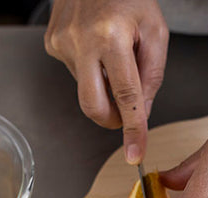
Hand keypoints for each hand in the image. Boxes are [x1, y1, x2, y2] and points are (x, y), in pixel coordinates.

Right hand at [44, 0, 168, 163]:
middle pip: (93, 105)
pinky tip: (97, 46)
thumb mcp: (155, 32)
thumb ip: (151, 76)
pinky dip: (92, 70)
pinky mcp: (51, 44)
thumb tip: (141, 114)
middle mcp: (81, 41)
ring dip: (105, 84)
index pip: (126, 96)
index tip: (134, 155)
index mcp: (111, 36)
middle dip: (113, 119)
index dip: (133, 129)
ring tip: (115, 53)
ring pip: (87, 89)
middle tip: (127, 113)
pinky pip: (76, 74)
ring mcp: (61, 43)